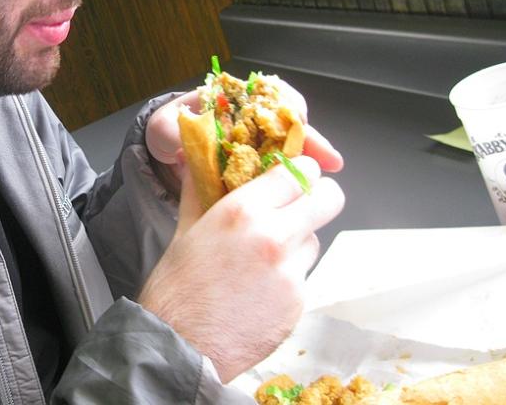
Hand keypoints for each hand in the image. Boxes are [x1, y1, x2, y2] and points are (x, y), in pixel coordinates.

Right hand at [137, 156, 344, 382]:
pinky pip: (304, 275)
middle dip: (316, 198)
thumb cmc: (176, 290)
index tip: (289, 179)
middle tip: (295, 208)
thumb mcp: (185, 229)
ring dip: (298, 241)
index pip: (300, 170)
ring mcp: (291, 271)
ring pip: (316, 238)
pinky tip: (259, 289)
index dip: (298, 172)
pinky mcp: (298, 302)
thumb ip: (199, 190)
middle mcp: (274, 236)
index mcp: (243, 210)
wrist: (180, 347)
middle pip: (329, 197)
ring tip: (263, 258)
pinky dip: (288, 277)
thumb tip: (196, 159)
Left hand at [144, 84, 343, 172]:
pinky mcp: (255, 166)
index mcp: (231, 99)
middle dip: (311, 138)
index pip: (269, 95)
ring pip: (292, 145)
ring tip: (327, 177)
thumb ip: (171, 129)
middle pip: (290, 121)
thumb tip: (184, 134)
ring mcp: (255, 141)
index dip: (288, 108)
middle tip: (328, 160)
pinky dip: (295, 178)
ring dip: (312, 158)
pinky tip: (309, 191)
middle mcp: (250, 117)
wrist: (162, 151)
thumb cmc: (167, 131)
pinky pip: (280, 169)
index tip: (299, 123)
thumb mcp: (163, 128)